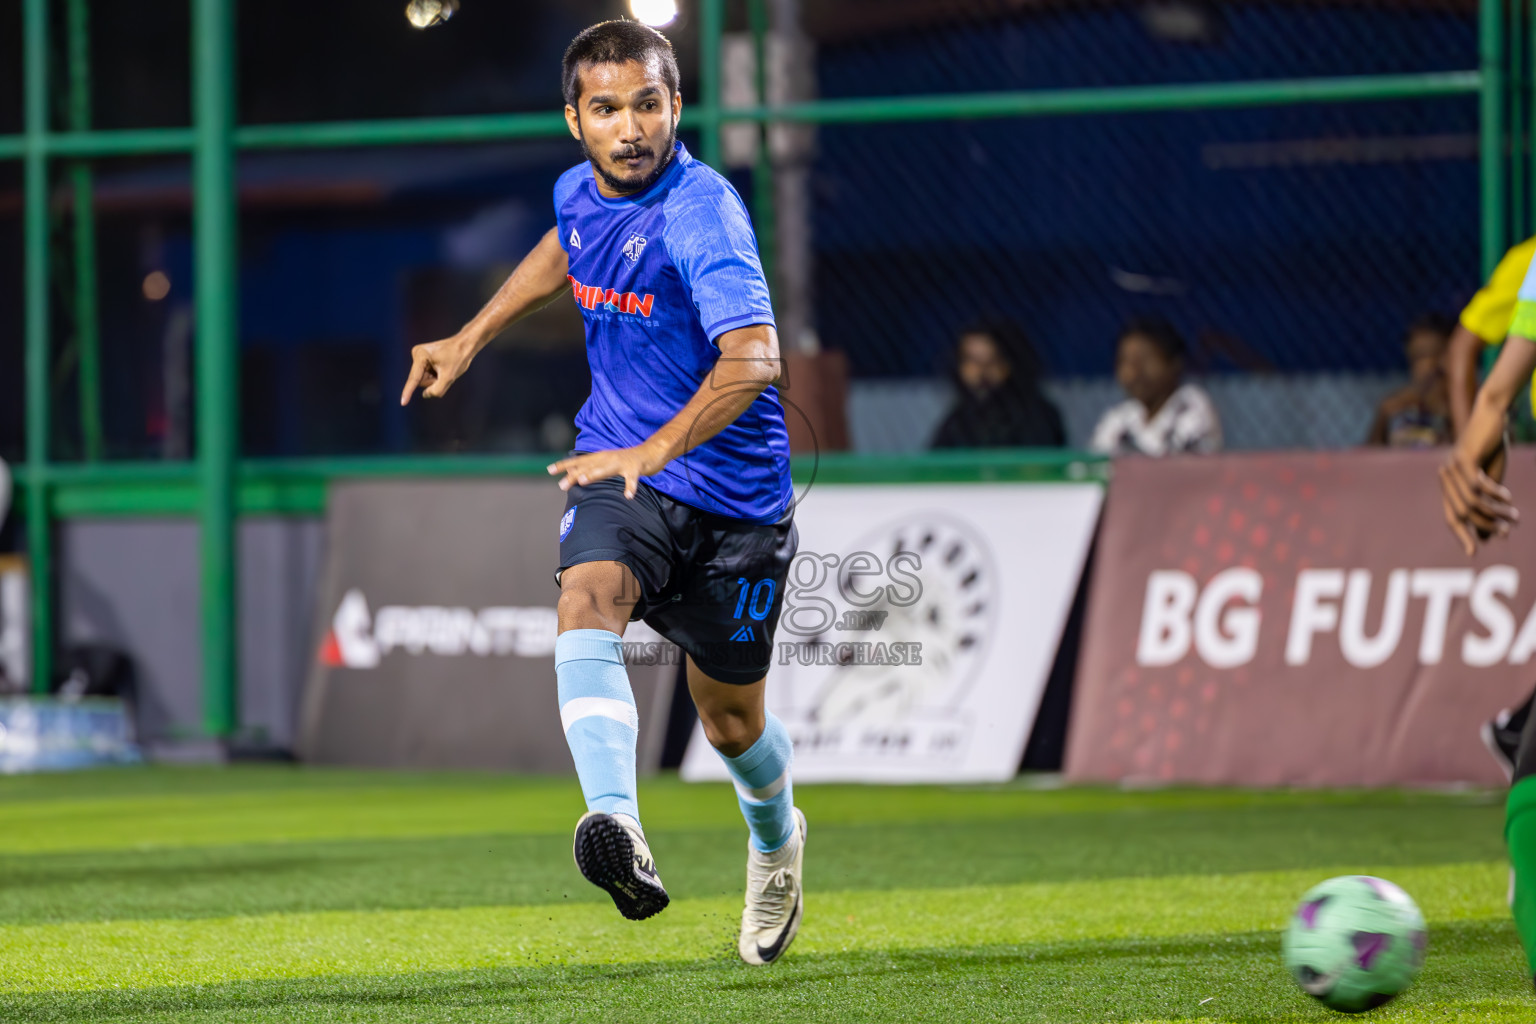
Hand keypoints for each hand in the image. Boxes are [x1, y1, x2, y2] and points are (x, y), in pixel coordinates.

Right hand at [401, 334, 476, 405]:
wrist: (464, 345)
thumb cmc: (458, 358)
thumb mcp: (449, 377)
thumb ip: (437, 390)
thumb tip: (425, 395)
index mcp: (421, 355)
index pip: (414, 378)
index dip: (408, 392)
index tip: (402, 403)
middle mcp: (417, 354)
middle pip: (420, 380)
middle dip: (433, 381)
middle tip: (445, 372)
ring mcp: (419, 357)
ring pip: (423, 379)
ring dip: (435, 379)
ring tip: (444, 368)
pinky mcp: (422, 360)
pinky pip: (426, 375)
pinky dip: (435, 376)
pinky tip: (442, 368)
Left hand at [547, 444, 668, 498]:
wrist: (651, 452)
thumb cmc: (627, 460)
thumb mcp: (607, 463)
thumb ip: (592, 469)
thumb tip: (574, 476)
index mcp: (600, 457)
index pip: (579, 461)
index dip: (565, 465)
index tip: (550, 470)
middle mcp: (608, 458)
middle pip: (588, 466)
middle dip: (575, 474)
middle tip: (562, 485)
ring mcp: (622, 462)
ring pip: (606, 469)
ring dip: (595, 474)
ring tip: (583, 481)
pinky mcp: (635, 468)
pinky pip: (632, 479)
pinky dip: (630, 487)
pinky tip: (628, 496)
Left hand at [1439, 449, 1516, 555]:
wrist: (1491, 416)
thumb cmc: (1491, 448)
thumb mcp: (1491, 481)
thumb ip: (1487, 505)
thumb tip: (1486, 536)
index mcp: (1450, 485)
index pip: (1451, 516)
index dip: (1462, 534)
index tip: (1474, 552)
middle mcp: (1446, 478)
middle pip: (1462, 513)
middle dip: (1486, 525)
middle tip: (1508, 531)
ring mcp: (1452, 467)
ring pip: (1471, 501)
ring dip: (1494, 511)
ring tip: (1514, 516)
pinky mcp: (1464, 457)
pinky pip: (1478, 485)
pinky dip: (1494, 493)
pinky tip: (1507, 496)